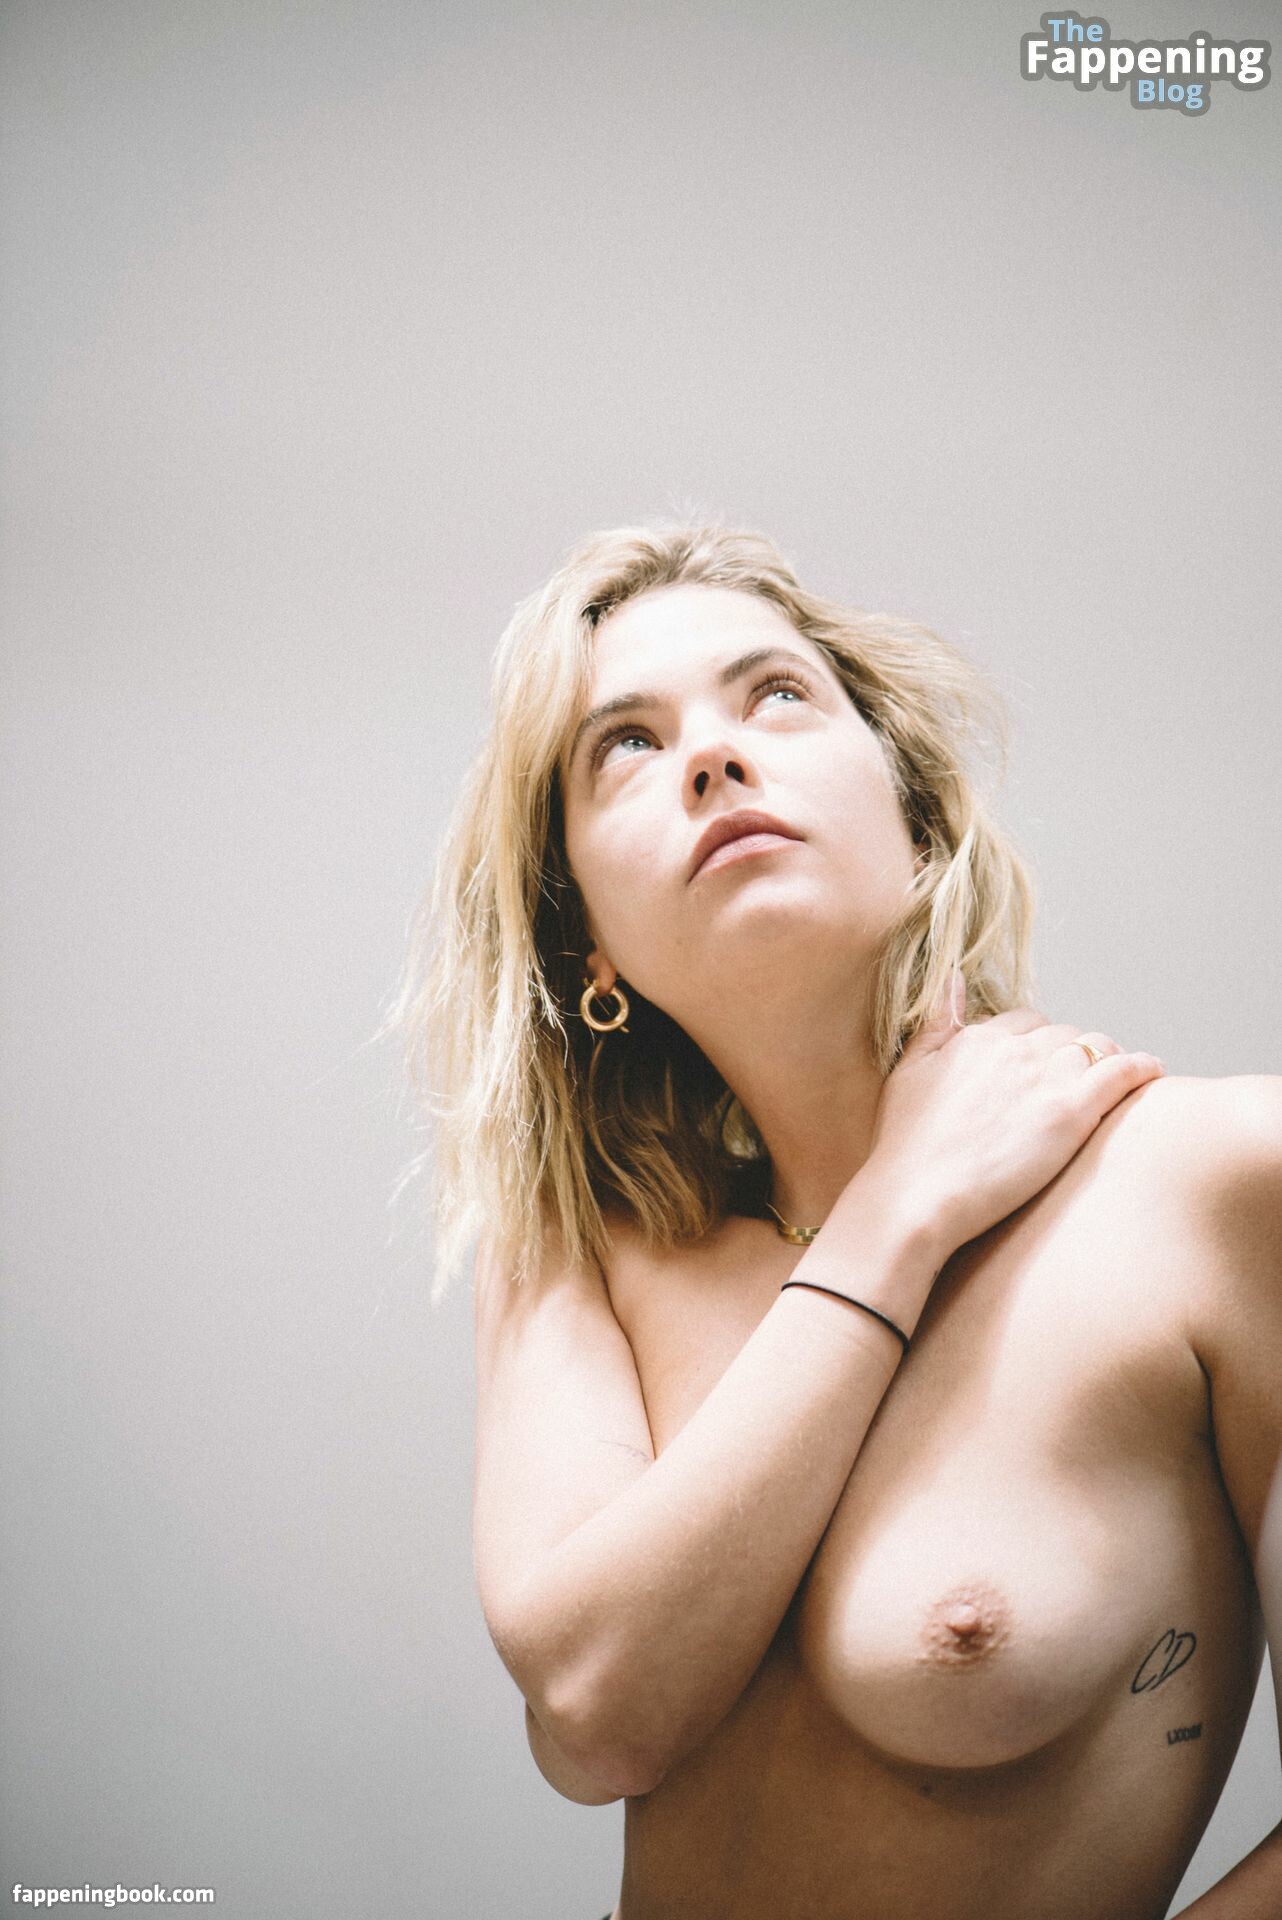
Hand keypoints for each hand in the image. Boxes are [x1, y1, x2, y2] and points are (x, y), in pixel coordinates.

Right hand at [862, 970, 1164, 1259]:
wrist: (917, 1197)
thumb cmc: (906, 1146)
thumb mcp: (908, 1072)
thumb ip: (935, 1023)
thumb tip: (953, 976)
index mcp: (978, 1038)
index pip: (1026, 1021)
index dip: (1037, 1043)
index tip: (1041, 1067)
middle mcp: (1014, 1049)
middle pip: (1064, 1034)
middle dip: (1072, 1054)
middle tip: (1078, 1083)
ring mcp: (1045, 1078)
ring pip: (1096, 1047)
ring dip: (1107, 1059)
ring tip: (1116, 1080)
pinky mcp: (1071, 1112)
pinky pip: (1121, 1073)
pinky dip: (1141, 1068)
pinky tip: (1152, 1071)